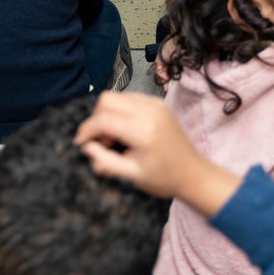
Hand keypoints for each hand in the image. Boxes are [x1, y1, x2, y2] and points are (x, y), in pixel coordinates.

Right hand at [75, 92, 239, 215]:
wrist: (193, 173)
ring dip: (108, 114)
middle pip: (106, 100)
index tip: (81, 144)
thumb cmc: (163, 178)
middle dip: (97, 119)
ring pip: (117, 96)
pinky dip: (121, 111)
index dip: (86, 130)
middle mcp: (149, 111)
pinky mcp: (159, 103)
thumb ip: (106, 161)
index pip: (102, 119)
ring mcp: (155, 104)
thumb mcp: (131, 175)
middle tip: (102, 142)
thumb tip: (86, 147)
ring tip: (114, 138)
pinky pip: (130, 98)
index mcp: (143, 131)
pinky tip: (126, 130)